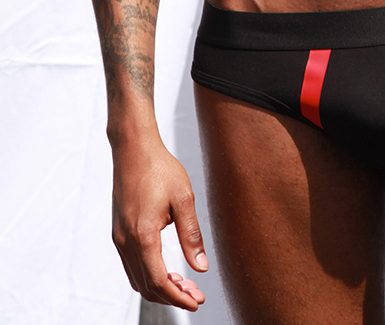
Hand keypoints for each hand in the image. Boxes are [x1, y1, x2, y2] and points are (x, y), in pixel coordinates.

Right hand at [111, 133, 207, 310]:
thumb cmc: (159, 168)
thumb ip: (191, 235)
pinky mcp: (118, 231)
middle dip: (171, 296)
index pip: (158, 281)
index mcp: (143, 234)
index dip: (178, 297)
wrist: (133, 148)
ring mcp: (119, 237)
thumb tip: (201, 267)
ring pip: (137, 278)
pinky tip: (167, 268)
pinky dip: (148, 273)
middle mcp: (126, 240)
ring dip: (159, 286)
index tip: (196, 302)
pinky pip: (131, 264)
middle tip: (194, 295)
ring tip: (184, 284)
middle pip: (146, 285)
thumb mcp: (183, 198)